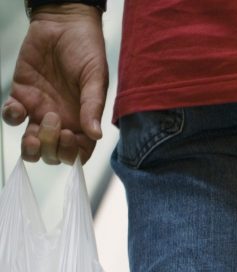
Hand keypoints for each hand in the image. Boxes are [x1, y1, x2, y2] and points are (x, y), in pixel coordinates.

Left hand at [2, 5, 107, 164]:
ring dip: (29, 145)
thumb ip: (93, 106)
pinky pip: (12, 117)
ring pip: (30, 144)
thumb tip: (95, 134)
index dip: (72, 154)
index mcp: (83, 121)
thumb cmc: (86, 50)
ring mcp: (40, 110)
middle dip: (50, 148)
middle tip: (53, 122)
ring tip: (32, 130)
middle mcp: (62, 121)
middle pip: (52, 154)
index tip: (70, 136)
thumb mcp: (95, 77)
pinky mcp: (22, 95)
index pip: (78, 153)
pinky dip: (12, 116)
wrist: (63, 24)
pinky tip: (17, 106)